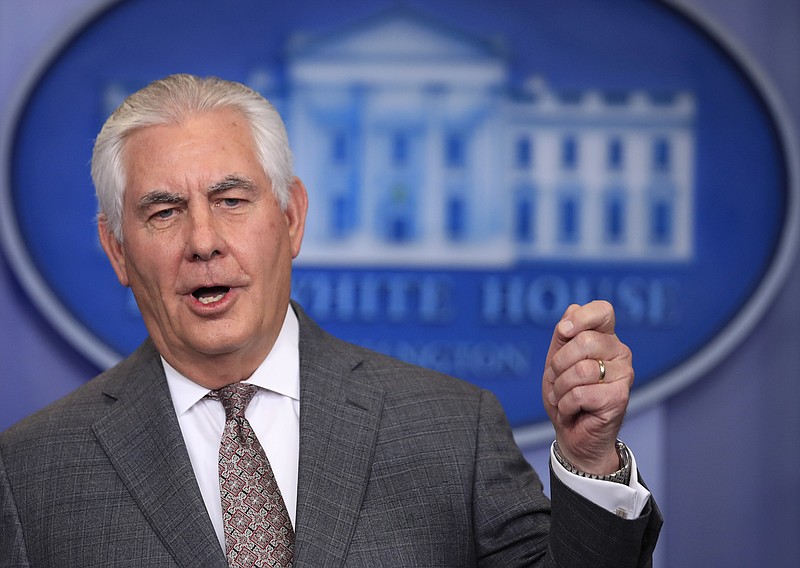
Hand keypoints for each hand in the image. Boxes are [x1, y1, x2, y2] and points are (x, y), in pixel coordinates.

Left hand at [542, 301, 632, 474]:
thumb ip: (563, 337)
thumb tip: (569, 319)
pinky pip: (580, 393)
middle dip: (559, 364)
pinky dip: (566, 405)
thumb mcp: (556, 361)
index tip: (564, 332)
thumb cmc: (565, 393)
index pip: (603, 310)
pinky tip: (572, 410)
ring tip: (563, 398)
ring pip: (580, 370)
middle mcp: (620, 352)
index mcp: (605, 337)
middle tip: (557, 380)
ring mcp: (624, 374)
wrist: (572, 434)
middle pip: (584, 341)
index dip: (581, 317)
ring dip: (560, 388)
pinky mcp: (620, 397)